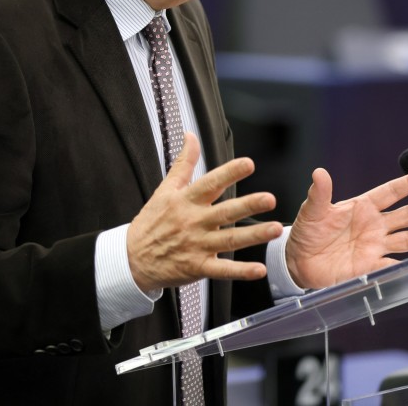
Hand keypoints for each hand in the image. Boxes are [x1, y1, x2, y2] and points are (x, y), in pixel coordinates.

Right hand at [127, 133, 283, 292]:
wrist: (132, 258)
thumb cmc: (152, 222)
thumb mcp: (165, 189)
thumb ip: (183, 163)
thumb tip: (191, 136)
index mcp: (186, 201)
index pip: (210, 183)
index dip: (229, 172)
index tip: (248, 164)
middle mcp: (193, 222)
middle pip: (224, 211)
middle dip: (248, 205)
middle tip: (269, 199)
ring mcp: (196, 245)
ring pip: (229, 240)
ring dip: (253, 235)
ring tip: (275, 229)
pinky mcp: (197, 267)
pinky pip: (222, 270)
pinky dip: (241, 271)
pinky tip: (259, 269)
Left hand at [285, 168, 407, 289]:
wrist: (298, 261)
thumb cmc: (307, 232)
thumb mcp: (312, 211)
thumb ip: (319, 194)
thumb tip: (319, 173)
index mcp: (362, 207)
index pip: (390, 192)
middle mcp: (374, 225)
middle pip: (406, 215)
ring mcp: (374, 246)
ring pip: (406, 239)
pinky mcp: (370, 266)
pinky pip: (391, 265)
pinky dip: (404, 266)